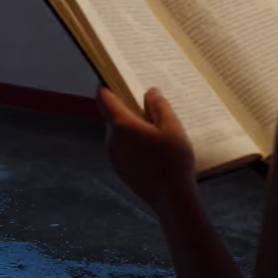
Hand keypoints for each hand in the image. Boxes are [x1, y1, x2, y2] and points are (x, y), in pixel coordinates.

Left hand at [97, 86, 196, 212]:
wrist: (172, 200)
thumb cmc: (173, 161)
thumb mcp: (172, 128)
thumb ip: (159, 107)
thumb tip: (150, 91)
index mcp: (121, 125)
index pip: (104, 98)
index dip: (107, 85)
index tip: (115, 77)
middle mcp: (111, 140)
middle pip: (111, 116)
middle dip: (124, 107)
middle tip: (144, 101)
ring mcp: (114, 157)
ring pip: (117, 133)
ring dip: (129, 127)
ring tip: (153, 125)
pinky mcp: (120, 170)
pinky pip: (121, 148)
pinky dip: (131, 142)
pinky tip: (151, 147)